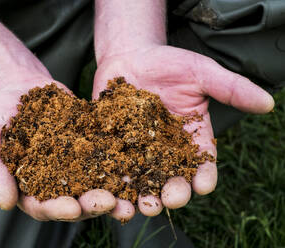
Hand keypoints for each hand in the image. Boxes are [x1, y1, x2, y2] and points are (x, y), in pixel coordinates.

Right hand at [0, 76, 116, 220]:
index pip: (44, 206)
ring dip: (114, 193)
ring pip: (96, 184)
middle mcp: (55, 183)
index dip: (59, 209)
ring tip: (129, 198)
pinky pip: (108, 157)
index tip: (73, 207)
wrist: (21, 88)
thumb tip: (5, 203)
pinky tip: (135, 167)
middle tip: (110, 203)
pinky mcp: (91, 147)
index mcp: (29, 189)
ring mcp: (76, 166)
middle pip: (77, 201)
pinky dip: (121, 164)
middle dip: (93, 204)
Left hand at [92, 45, 273, 219]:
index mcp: (191, 138)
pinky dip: (113, 181)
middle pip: (173, 178)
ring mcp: (138, 150)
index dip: (205, 176)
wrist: (131, 56)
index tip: (203, 185)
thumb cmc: (169, 63)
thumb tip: (267, 103)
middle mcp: (166, 150)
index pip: (203, 163)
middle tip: (169, 200)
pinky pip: (113, 166)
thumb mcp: (202, 73)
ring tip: (142, 205)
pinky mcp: (114, 145)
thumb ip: (231, 88)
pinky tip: (112, 191)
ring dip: (143, 195)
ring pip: (143, 180)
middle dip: (173, 192)